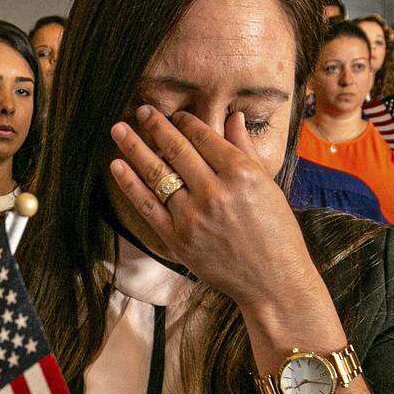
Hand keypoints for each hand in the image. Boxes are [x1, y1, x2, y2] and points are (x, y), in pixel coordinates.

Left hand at [109, 106, 316, 311]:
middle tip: (141, 111)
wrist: (272, 282)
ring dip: (134, 148)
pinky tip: (117, 165)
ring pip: (156, 174)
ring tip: (118, 130)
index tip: (174, 115)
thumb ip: (245, 150)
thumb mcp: (268, 186)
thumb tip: (232, 117)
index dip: (184, 122)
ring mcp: (192, 216)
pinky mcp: (177, 239)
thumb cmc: (276, 233)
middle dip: (155, 126)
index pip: (204, 137)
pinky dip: (129, 184)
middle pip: (176, 150)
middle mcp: (214, 192)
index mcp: (241, 174)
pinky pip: (146, 205)